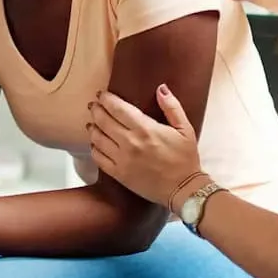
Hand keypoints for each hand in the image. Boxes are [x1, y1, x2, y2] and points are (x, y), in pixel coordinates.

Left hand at [87, 84, 205, 209]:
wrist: (183, 189)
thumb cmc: (185, 158)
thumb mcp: (185, 129)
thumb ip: (172, 106)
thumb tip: (160, 88)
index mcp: (145, 129)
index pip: (117, 108)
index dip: (106, 99)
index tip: (101, 95)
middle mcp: (130, 143)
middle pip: (103, 121)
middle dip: (96, 110)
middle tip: (93, 105)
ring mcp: (122, 159)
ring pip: (97, 138)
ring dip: (92, 128)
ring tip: (92, 123)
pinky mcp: (118, 174)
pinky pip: (98, 158)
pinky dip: (94, 148)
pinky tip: (95, 143)